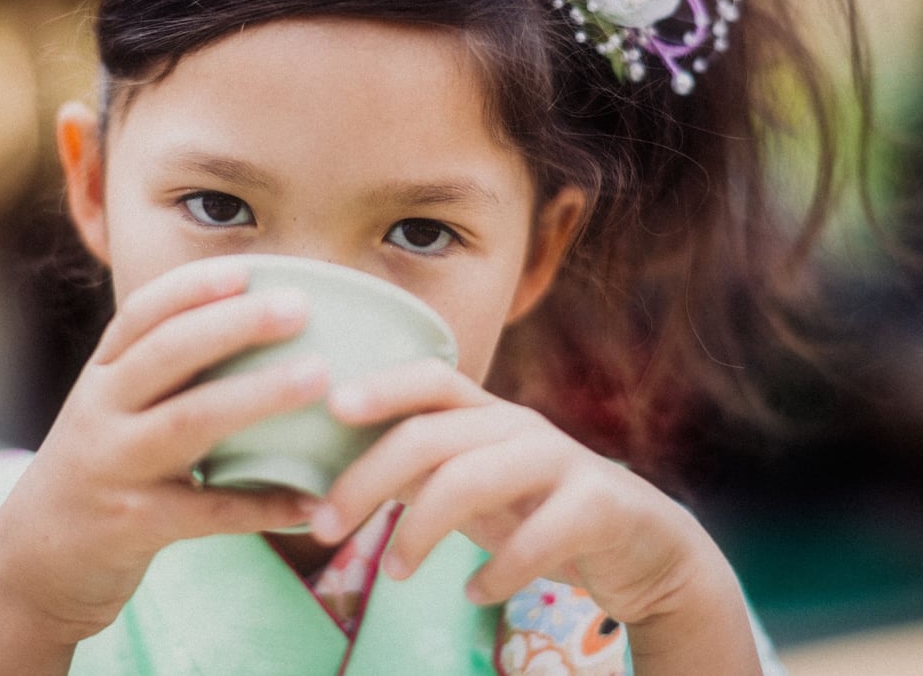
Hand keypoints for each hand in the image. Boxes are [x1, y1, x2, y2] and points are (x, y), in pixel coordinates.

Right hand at [0, 259, 327, 671]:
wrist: (32, 565)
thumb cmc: (99, 473)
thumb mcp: (111, 412)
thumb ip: (162, 375)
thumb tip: (255, 328)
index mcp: (101, 378)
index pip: (139, 316)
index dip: (191, 288)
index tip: (246, 269)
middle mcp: (100, 412)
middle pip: (168, 355)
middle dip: (235, 324)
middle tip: (299, 307)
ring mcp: (113, 468)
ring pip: (189, 422)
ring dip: (258, 396)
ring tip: (317, 378)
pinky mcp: (131, 525)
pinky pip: (207, 512)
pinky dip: (261, 506)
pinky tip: (311, 502)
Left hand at [308, 360, 760, 673]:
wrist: (645, 548)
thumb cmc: (539, 512)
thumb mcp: (474, 489)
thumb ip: (418, 476)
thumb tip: (335, 483)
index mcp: (487, 414)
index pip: (431, 378)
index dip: (382, 385)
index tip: (330, 406)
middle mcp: (520, 426)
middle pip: (431, 435)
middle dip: (368, 479)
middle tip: (324, 528)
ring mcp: (563, 461)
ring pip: (473, 478)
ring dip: (421, 530)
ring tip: (394, 572)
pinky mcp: (600, 505)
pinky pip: (538, 536)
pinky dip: (498, 571)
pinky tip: (474, 592)